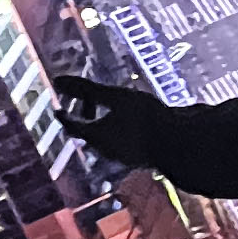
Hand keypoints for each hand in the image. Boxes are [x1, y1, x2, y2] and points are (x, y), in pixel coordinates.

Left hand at [54, 73, 170, 169]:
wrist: (180, 143)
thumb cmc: (146, 118)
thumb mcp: (116, 98)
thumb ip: (87, 89)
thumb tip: (57, 80)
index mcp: (96, 136)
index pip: (72, 126)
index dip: (64, 116)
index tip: (58, 108)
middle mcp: (106, 150)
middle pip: (87, 133)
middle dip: (85, 116)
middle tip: (87, 101)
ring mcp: (123, 156)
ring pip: (104, 139)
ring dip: (101, 124)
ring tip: (110, 109)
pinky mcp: (139, 158)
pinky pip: (120, 143)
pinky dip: (117, 130)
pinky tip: (131, 121)